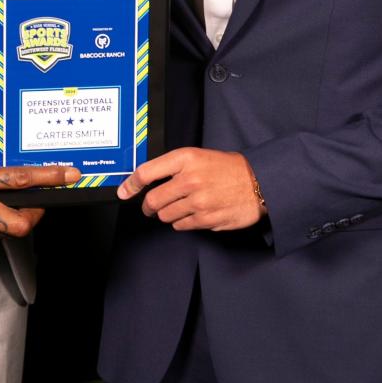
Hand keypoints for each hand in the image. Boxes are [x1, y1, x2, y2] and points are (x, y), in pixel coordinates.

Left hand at [116, 147, 263, 231]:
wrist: (258, 182)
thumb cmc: (226, 167)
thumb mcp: (197, 156)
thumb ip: (172, 166)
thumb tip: (144, 180)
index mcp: (186, 159)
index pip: (147, 172)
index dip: (130, 184)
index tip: (123, 191)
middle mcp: (190, 179)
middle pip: (153, 200)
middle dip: (148, 206)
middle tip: (151, 206)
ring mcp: (198, 201)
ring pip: (165, 215)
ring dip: (167, 214)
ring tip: (180, 206)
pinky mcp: (207, 219)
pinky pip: (181, 226)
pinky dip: (182, 222)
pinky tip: (193, 213)